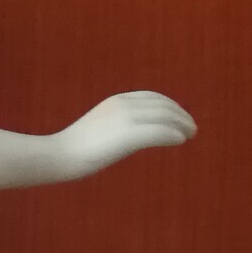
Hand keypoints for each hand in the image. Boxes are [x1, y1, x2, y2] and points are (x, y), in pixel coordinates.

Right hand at [52, 90, 195, 178]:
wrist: (60, 155)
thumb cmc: (74, 149)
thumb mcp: (97, 130)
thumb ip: (114, 128)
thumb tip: (124, 139)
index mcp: (116, 101)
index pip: (152, 97)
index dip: (170, 105)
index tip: (178, 117)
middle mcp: (124, 105)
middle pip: (163, 105)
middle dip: (180, 114)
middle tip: (191, 128)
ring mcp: (127, 119)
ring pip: (165, 117)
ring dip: (182, 125)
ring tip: (190, 134)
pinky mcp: (128, 136)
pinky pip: (160, 132)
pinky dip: (173, 135)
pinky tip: (180, 141)